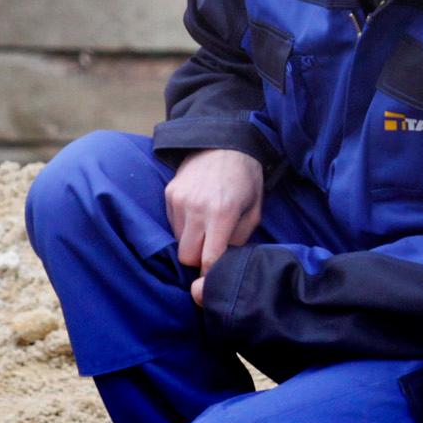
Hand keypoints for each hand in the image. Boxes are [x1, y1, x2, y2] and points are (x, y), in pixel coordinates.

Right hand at [165, 149, 264, 299]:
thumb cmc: (245, 179)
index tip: (214, 279)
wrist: (224, 143)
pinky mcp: (169, 194)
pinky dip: (184, 227)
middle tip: (211, 252)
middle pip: (186, 256)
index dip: (210, 274)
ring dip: (191, 242)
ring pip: (178, 242)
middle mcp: (196, 208)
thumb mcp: (254, 210)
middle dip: (198, 260)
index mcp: (222, 213)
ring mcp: (179, 200)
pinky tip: (198, 213)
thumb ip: (239, 239)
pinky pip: (172, 224)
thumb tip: (223, 262)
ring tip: (206, 229)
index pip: (209, 258)